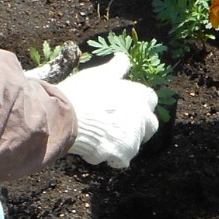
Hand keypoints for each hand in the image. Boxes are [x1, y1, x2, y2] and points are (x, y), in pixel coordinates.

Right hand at [56, 52, 159, 168]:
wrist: (68, 116)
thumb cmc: (82, 92)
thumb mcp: (100, 74)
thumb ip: (117, 68)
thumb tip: (123, 57)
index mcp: (140, 95)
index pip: (150, 99)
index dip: (138, 104)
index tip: (125, 106)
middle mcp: (143, 117)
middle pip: (149, 125)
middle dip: (137, 127)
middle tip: (116, 126)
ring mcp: (134, 137)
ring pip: (133, 144)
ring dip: (120, 143)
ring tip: (98, 135)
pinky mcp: (123, 154)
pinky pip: (121, 160)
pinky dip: (109, 157)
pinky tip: (95, 149)